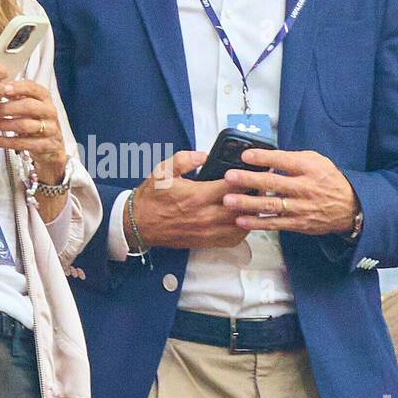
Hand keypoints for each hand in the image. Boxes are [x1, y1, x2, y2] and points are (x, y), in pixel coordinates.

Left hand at [0, 78, 67, 183]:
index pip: (32, 88)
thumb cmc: (35, 121)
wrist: (52, 146)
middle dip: (7, 108)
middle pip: (28, 106)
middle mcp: (49, 111)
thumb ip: (15, 97)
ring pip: (24, 125)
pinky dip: (1, 141)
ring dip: (3, 124)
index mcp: (45, 98)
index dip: (17, 87)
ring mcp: (49, 129)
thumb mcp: (29, 106)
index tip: (2, 89)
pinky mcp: (45, 145)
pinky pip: (20, 143)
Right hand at [128, 150, 248, 249]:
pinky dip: (243, 230)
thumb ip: (184, 160)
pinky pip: (233, 239)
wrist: (139, 224)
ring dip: (250, 213)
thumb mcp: (163, 172)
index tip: (251, 171)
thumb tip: (204, 155)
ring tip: (254, 201)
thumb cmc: (151, 198)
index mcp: (197, 196)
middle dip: (253, 195)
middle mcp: (205, 216)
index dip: (245, 178)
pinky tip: (242, 219)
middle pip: (242, 207)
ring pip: (241, 225)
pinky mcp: (206, 242)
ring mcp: (207, 232)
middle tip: (259, 185)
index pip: (232, 187)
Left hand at [221, 148, 359, 236]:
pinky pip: (275, 224)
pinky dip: (257, 223)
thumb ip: (293, 158)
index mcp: (309, 168)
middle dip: (249, 180)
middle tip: (229, 177)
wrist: (349, 207)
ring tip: (228, 200)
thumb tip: (266, 155)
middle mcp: (304, 188)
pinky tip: (240, 220)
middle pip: (273, 183)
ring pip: (271, 205)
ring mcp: (300, 207)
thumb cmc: (327, 180)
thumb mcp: (316, 161)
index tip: (245, 156)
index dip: (264, 158)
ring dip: (248, 204)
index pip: (284, 161)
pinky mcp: (298, 223)